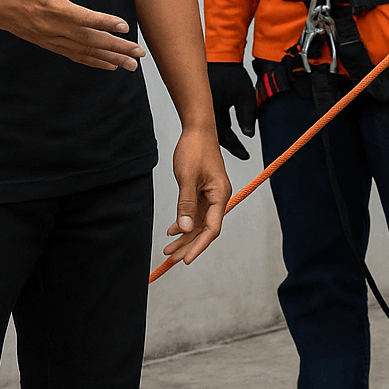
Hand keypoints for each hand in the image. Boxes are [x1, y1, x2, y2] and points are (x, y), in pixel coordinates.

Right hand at [0, 0, 145, 70]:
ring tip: (133, 65)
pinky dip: (95, 62)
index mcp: (53, 7)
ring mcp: (53, 39)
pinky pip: (76, 56)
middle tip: (140, 53)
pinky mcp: (51, 45)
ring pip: (86, 52)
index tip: (124, 25)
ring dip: (111, 59)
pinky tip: (113, 66)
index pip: (83, 18)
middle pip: (90, 40)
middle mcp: (54, 28)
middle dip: (117, 47)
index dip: (104, 22)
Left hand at [162, 129, 231, 265]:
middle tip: (172, 259)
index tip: (186, 259)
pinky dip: (183, 222)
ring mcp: (209, 195)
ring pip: (198, 223)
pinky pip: (194, 213)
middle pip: (205, 229)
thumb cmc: (195, 149)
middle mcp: (217, 198)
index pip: (212, 228)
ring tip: (168, 250)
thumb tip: (186, 228)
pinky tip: (172, 231)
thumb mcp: (187, 177)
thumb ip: (186, 204)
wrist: (197, 129)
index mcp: (220, 195)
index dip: (199, 245)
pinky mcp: (201, 191)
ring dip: (184, 236)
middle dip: (189, 245)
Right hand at [208, 62, 257, 160]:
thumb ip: (247, 115)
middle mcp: (205, 112)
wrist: (219, 56)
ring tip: (236, 144)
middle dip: (230, 145)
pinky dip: (220, 128)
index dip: (237, 148)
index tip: (246, 155)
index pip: (225, 137)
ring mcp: (203, 108)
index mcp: (212, 111)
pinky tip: (229, 130)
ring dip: (225, 137)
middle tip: (241, 152)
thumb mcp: (245, 94)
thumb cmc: (230, 72)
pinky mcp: (204, 104)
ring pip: (213, 130)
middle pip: (217, 137)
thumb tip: (248, 134)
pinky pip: (212, 121)